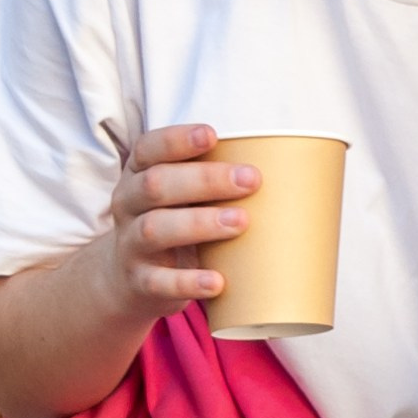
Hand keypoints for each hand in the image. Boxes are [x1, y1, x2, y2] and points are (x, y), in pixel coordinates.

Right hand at [100, 124, 260, 311]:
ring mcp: (131, 244)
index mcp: (139, 175)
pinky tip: (217, 281)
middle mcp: (129, 205)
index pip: (148, 149)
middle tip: (250, 180)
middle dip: (204, 179)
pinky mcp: (139, 281)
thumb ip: (212, 182)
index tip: (212, 135)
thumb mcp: (180, 199)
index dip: (177, 140)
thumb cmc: (172, 226)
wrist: (129, 282)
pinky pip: (159, 282)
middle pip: (156, 185)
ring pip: (155, 228)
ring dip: (200, 223)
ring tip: (241, 222)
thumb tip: (289, 169)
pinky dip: (188, 282)